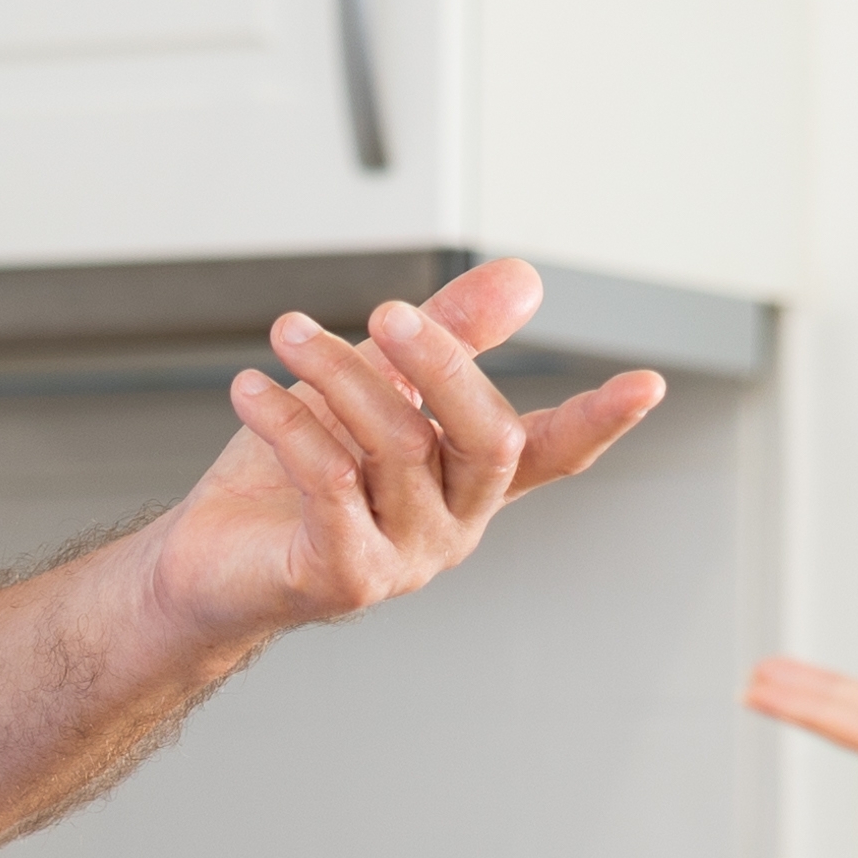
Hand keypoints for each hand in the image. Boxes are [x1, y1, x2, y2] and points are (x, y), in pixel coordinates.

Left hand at [137, 259, 661, 646]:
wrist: (208, 561)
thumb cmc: (292, 477)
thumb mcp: (374, 384)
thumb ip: (449, 334)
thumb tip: (526, 280)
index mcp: (469, 481)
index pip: (553, 451)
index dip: (599, 419)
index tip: (648, 383)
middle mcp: (452, 523)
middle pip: (487, 438)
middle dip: (442, 364)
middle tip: (387, 312)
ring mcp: (406, 557)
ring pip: (396, 446)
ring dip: (335, 374)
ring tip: (287, 334)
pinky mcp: (347, 577)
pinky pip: (331, 484)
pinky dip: (288, 423)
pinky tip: (251, 389)